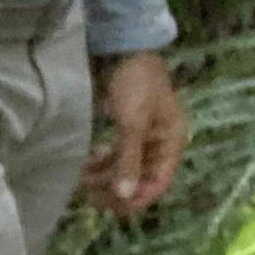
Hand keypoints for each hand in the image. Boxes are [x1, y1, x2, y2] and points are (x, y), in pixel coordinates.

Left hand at [87, 53, 187, 216]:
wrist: (123, 48)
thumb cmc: (135, 83)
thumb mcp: (133, 123)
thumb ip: (128, 160)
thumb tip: (124, 195)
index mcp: (172, 142)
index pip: (159, 182)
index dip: (138, 197)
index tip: (113, 206)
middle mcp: (160, 143)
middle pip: (141, 179)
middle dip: (117, 189)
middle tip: (90, 196)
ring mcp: (142, 137)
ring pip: (125, 169)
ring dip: (105, 178)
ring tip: (82, 180)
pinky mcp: (125, 130)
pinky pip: (115, 156)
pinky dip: (102, 164)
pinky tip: (85, 166)